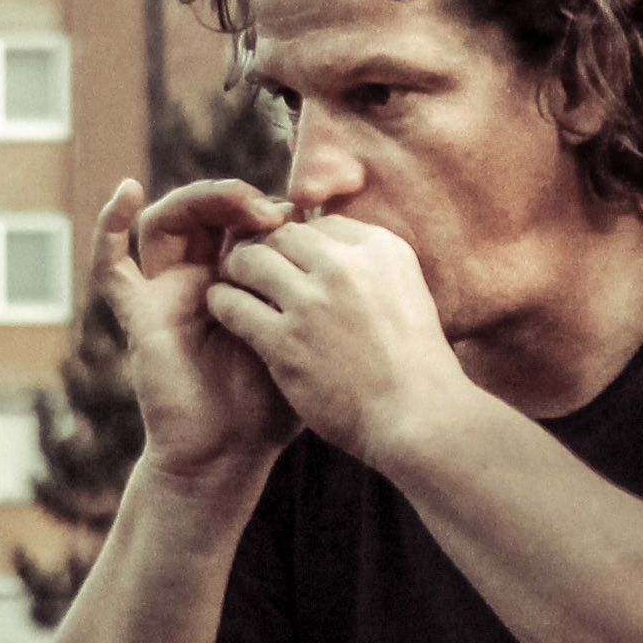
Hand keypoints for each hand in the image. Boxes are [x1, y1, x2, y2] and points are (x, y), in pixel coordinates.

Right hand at [99, 176, 302, 487]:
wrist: (228, 455)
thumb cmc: (271, 407)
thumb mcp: (304, 339)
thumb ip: (314, 295)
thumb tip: (347, 242)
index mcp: (239, 281)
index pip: (244, 219)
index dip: (270, 207)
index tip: (310, 218)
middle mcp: (198, 278)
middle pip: (206, 211)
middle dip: (239, 197)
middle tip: (277, 211)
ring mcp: (166, 293)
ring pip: (166, 221)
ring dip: (199, 199)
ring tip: (239, 203)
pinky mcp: (139, 313)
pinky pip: (111, 265)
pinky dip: (108, 226)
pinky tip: (127, 191)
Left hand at [202, 214, 485, 473]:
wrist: (419, 418)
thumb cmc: (414, 363)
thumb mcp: (406, 295)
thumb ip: (369, 268)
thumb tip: (328, 250)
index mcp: (381, 249)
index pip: (321, 224)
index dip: (299, 244)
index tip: (292, 265)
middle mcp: (346, 267)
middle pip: (282, 235)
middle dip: (264, 248)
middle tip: (251, 270)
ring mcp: (314, 304)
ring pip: (250, 261)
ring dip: (236, 270)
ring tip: (234, 285)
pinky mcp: (286, 342)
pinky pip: (234, 304)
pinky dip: (223, 302)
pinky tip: (224, 309)